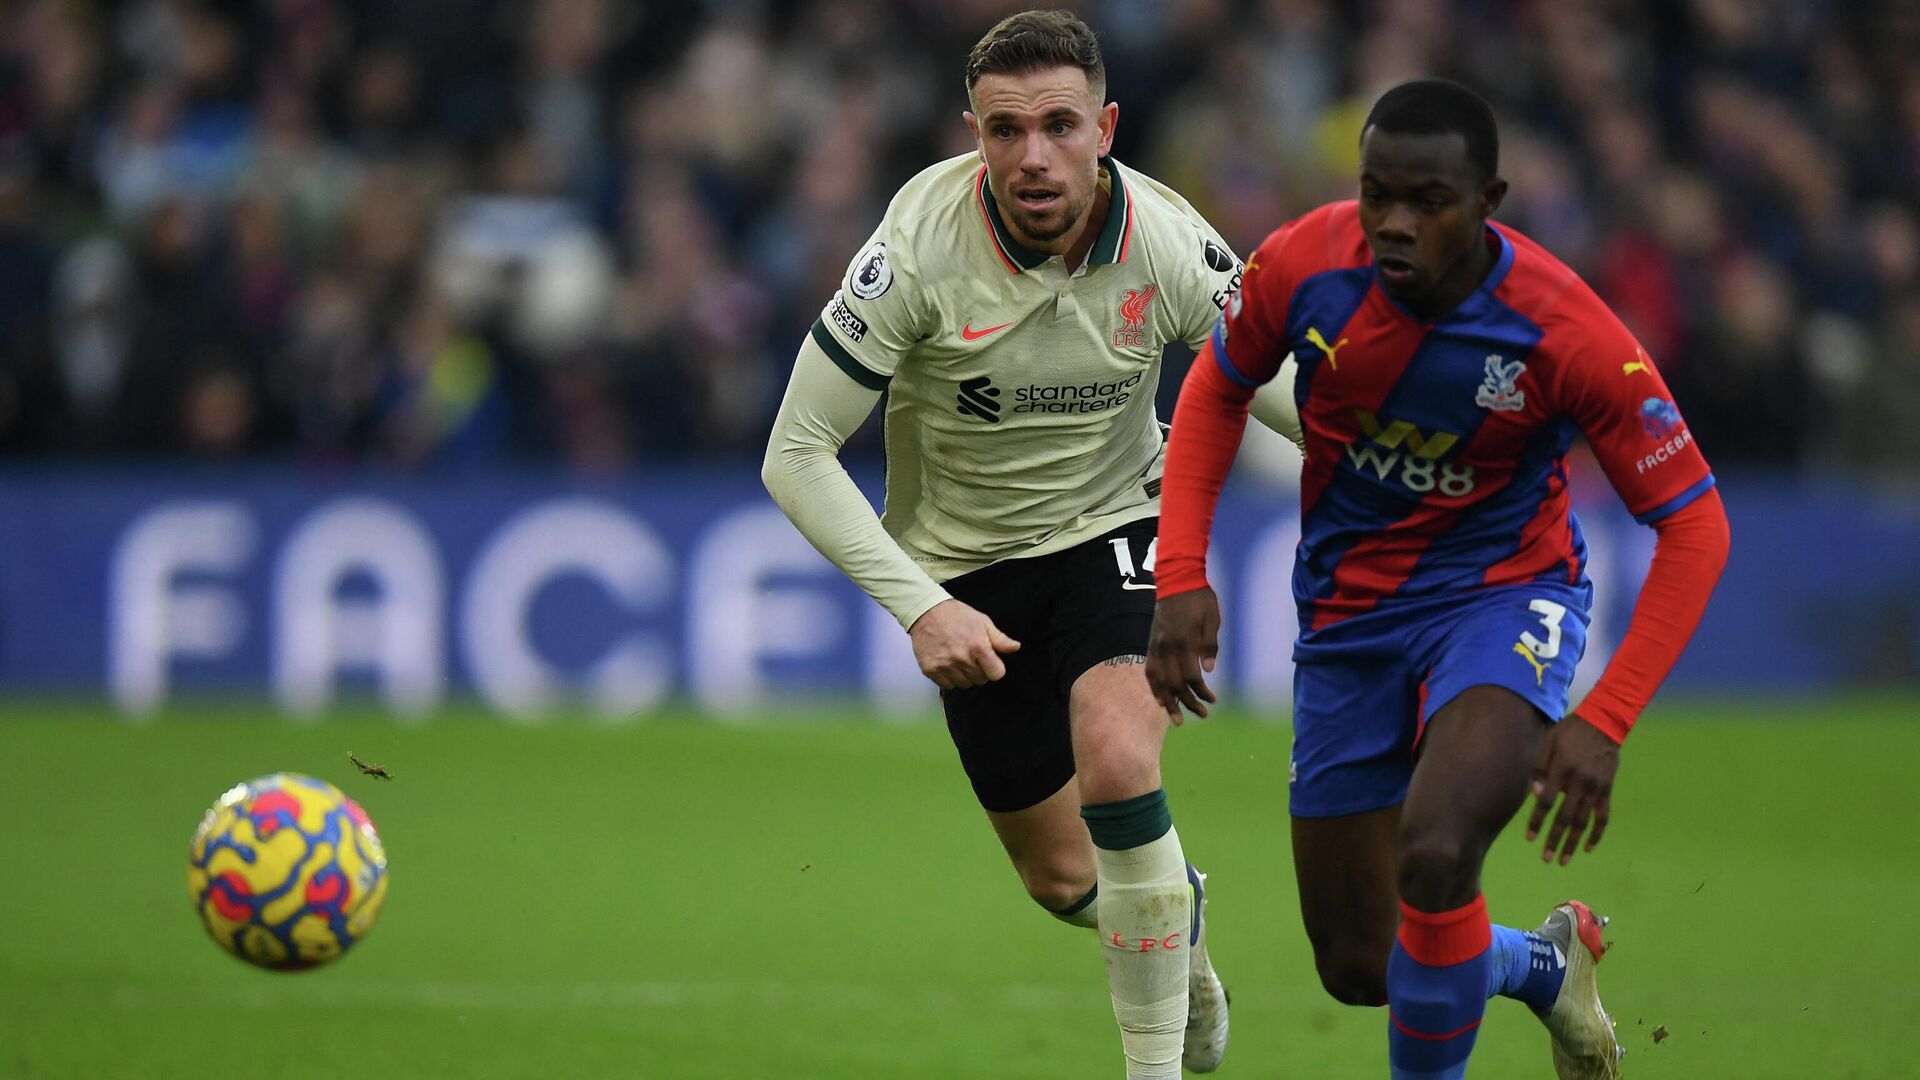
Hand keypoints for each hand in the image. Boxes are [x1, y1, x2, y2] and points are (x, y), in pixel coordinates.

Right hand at [908, 599, 1019, 689]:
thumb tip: (1015, 647)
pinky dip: (949, 678)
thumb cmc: (956, 615)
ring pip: (964, 684)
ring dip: (964, 675)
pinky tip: (947, 663)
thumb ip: (1000, 639)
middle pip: (980, 680)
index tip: (989, 662)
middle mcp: (962, 658)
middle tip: (970, 656)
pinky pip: (947, 685)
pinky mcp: (931, 670)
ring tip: (958, 659)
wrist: (926, 611)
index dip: (994, 668)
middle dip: (979, 670)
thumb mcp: (982, 621)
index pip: (996, 674)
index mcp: (978, 646)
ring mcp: (945, 665)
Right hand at [1145, 587, 1220, 723]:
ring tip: (1176, 719)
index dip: (1202, 692)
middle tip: (1202, 715)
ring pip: (1158, 681)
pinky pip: (1149, 671)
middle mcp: (1167, 647)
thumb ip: (1210, 644)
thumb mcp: (1213, 618)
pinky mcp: (1151, 644)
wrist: (1176, 580)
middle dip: (1188, 703)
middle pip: (1174, 684)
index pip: (1192, 677)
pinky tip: (1160, 699)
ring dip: (1168, 702)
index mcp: (1184, 641)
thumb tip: (1209, 670)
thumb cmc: (1199, 599)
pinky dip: (1154, 687)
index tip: (1213, 700)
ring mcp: (1156, 646)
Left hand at [1525, 714, 1621, 863]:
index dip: (1537, 821)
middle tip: (1546, 858)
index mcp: (1562, 770)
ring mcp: (1596, 788)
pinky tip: (1588, 847)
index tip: (1529, 838)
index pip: (1547, 802)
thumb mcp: (1548, 741)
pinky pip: (1603, 817)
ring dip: (1573, 843)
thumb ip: (1540, 767)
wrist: (1603, 723)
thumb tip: (1535, 794)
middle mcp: (1580, 782)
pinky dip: (1597, 833)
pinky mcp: (1607, 790)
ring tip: (1564, 859)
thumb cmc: (1569, 732)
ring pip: (1584, 822)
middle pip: (1565, 818)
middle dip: (1554, 840)